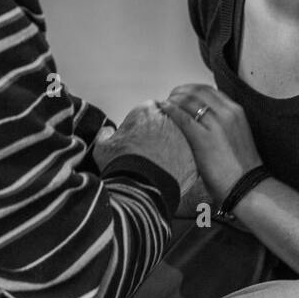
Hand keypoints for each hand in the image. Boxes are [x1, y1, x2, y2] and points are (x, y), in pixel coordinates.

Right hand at [93, 101, 202, 216]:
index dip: (146, 122)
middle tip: (156, 146)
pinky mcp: (196, 156)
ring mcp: (187, 137)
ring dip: (178, 144)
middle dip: (165, 130)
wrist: (139, 188)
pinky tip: (174, 171)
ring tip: (165, 161)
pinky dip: (186, 162)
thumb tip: (106, 132)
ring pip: (185, 136)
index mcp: (148, 110)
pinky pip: (192, 155)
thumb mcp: (103, 147)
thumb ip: (105, 135)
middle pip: (171, 120)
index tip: (143, 134)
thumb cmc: (121, 165)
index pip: (151, 109)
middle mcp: (171, 119)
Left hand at [159, 84, 262, 201]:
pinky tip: (163, 110)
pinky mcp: (204, 138)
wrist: (246, 186)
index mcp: (236, 111)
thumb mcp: (234, 136)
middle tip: (169, 98)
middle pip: (197, 91)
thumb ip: (221, 125)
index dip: (191, 89)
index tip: (180, 94)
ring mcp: (217, 124)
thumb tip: (201, 123)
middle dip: (180, 92)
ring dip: (173, 99)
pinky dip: (170, 110)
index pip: (208, 90)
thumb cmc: (239, 167)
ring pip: (188, 101)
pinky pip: (183, 117)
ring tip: (163, 105)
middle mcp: (228, 113)